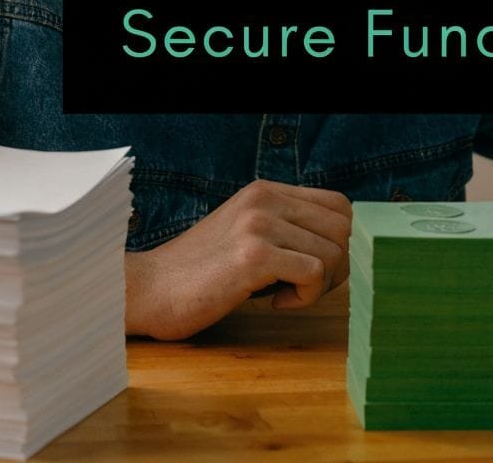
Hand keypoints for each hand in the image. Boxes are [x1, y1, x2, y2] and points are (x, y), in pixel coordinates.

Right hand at [124, 179, 351, 339]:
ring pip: (333, 253)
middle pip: (343, 229)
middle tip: (302, 288)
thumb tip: (343, 248)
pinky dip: (304, 297)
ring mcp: (258, 224)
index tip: (314, 270)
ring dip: (319, 286)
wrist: (148, 291)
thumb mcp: (246, 235)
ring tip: (283, 295)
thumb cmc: (199, 274)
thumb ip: (286, 230)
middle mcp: (264, 199)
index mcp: (265, 191)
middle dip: (336, 267)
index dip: (340, 242)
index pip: (339, 205)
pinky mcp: (253, 255)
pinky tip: (274, 302)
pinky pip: (314, 273)